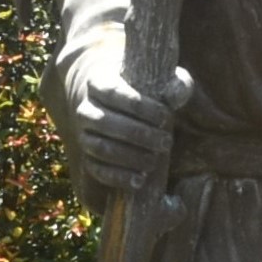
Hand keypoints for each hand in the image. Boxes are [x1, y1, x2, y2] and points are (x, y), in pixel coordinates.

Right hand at [68, 64, 187, 191]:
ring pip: (100, 148)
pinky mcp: (87, 158)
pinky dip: (118, 177)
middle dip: (139, 135)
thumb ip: (173, 84)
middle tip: (166, 143)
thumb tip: (177, 93)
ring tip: (154, 162)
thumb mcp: (158, 81)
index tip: (165, 116)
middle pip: (105, 122)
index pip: (113, 92)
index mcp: (97, 83)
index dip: (139, 106)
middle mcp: (85, 110)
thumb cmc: (144, 92)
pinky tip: (139, 180)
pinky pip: (97, 170)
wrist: (118, 108)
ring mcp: (83, 135)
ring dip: (129, 157)